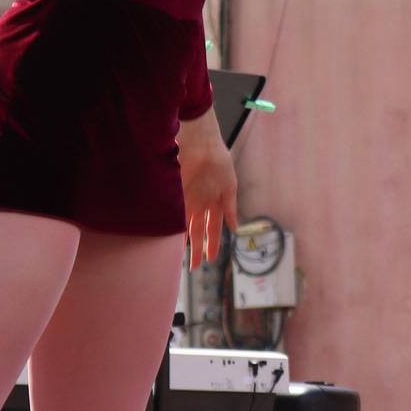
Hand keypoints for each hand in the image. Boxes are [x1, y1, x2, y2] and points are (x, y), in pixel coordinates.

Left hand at [178, 109, 237, 268]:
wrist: (203, 143)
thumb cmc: (219, 162)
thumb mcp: (230, 186)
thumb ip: (231, 207)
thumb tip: (236, 228)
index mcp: (215, 203)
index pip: (212, 230)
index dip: (211, 245)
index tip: (209, 260)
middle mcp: (201, 204)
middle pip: (198, 232)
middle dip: (196, 249)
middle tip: (193, 267)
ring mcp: (188, 198)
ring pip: (186, 225)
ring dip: (185, 241)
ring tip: (181, 256)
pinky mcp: (177, 192)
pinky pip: (176, 212)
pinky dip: (175, 225)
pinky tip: (174, 238)